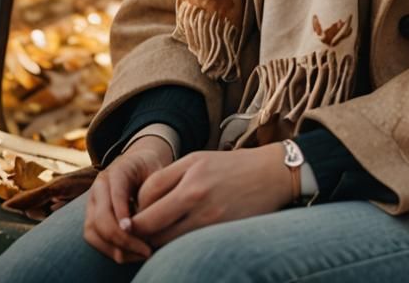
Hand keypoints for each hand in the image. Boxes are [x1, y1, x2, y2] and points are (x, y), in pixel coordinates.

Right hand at [83, 135, 174, 263]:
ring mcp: (92, 203)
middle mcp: (99, 187)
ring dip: (114, 249)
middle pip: (99, 218)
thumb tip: (148, 221)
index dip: (122, 214)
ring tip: (139, 255)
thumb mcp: (158, 172)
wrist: (139, 162)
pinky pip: (93, 238)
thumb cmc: (152, 169)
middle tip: (146, 250)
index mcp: (117, 172)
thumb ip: (153, 193)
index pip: (115, 194)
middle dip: (121, 239)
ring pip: (92, 231)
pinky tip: (130, 254)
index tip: (134, 230)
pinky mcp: (91, 217)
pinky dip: (110, 250)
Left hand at [129, 144, 293, 247]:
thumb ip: (170, 178)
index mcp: (191, 170)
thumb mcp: (199, 160)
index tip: (136, 212)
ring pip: (165, 241)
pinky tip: (178, 241)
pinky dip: (176, 248)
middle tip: (139, 232)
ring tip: (158, 237)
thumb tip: (142, 203)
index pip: (146, 194)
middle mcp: (197, 193)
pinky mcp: (219, 234)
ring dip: (156, 243)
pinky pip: (185, 247)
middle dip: (140, 231)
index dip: (136, 207)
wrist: (272, 175)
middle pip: (150, 223)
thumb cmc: (232, 166)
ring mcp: (209, 217)